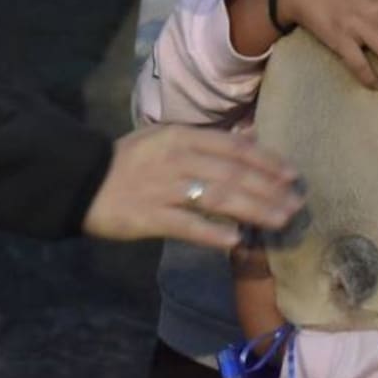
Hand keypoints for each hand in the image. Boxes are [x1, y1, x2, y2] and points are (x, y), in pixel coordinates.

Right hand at [81, 125, 303, 249]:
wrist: (81, 179)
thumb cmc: (132, 159)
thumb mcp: (169, 137)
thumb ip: (210, 140)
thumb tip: (252, 139)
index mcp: (185, 137)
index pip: (236, 148)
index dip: (268, 161)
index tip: (292, 175)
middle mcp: (180, 159)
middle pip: (235, 174)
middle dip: (270, 190)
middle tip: (296, 205)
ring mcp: (165, 188)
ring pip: (219, 197)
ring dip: (254, 209)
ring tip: (280, 221)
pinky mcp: (149, 217)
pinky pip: (186, 225)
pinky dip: (211, 232)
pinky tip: (235, 240)